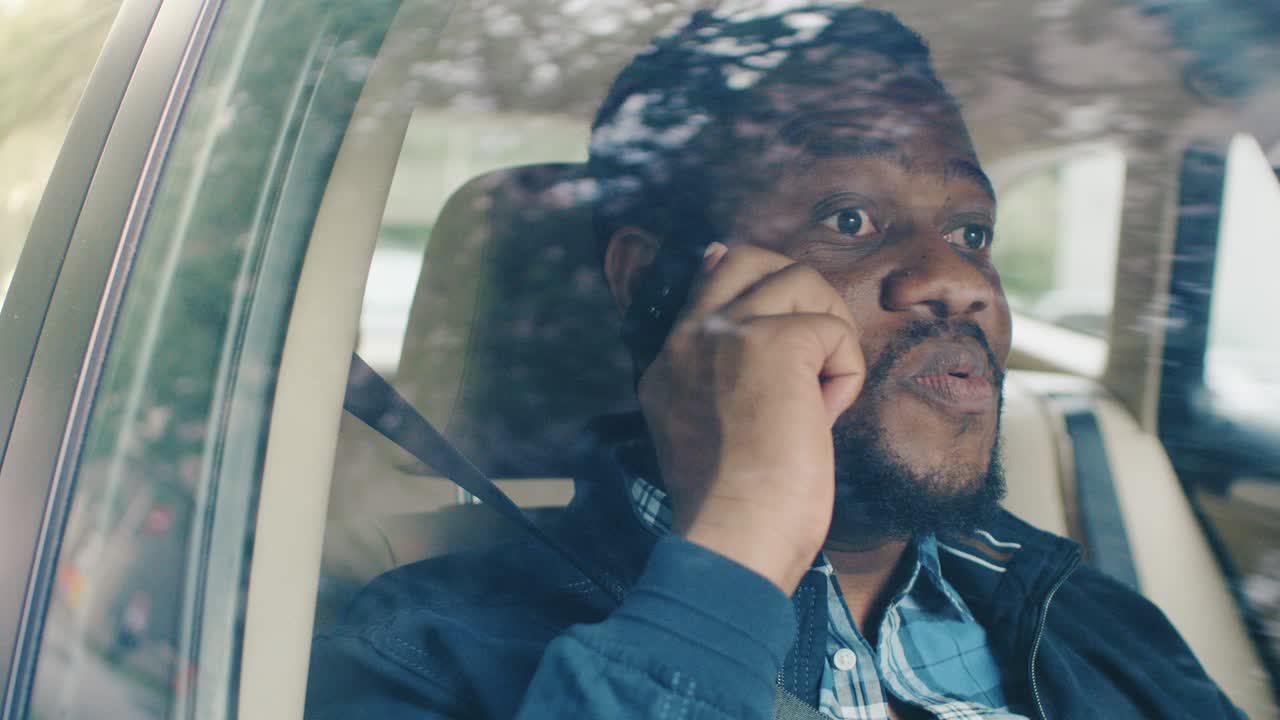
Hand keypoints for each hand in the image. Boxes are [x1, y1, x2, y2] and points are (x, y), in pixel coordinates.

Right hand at [637, 242, 863, 593]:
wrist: (734, 534)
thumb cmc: (731, 503)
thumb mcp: (702, 428)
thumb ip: (716, 377)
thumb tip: (755, 336)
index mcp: (670, 359)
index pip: (710, 280)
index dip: (755, 284)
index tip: (774, 311)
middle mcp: (693, 335)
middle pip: (752, 258)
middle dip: (798, 291)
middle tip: (816, 345)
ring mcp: (731, 333)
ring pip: (801, 282)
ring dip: (828, 333)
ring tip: (821, 391)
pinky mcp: (778, 344)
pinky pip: (834, 332)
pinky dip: (845, 374)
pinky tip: (825, 415)